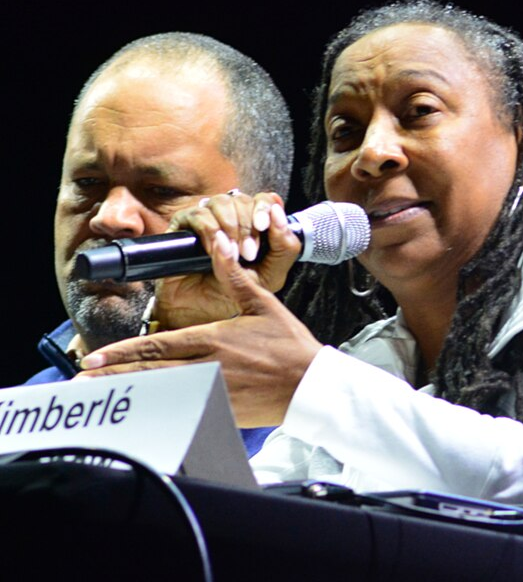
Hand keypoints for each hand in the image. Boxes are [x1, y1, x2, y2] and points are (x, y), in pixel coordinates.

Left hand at [77, 230, 322, 426]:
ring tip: (101, 395)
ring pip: (162, 391)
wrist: (310, 384)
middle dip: (112, 374)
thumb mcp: (263, 303)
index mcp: (213, 338)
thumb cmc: (289, 344)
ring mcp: (213, 389)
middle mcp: (207, 365)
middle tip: (82, 379)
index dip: (122, 351)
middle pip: (151, 370)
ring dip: (129, 392)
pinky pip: (183, 408)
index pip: (157, 345)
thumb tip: (219, 244)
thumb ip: (234, 276)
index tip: (94, 356)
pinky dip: (159, 408)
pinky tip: (142, 409)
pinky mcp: (222, 408)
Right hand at [155, 191, 301, 329]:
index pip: (264, 200)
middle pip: (243, 200)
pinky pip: (198, 214)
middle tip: (248, 254)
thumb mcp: (270, 276)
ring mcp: (206, 219)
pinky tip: (212, 250)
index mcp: (253, 225)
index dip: (265, 207)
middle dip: (249, 226)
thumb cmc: (234, 295)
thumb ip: (285, 248)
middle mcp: (230, 218)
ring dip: (231, 227)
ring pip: (222, 202)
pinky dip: (210, 230)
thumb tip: (279, 214)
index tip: (264, 226)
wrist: (199, 314)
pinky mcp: (183, 226)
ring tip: (232, 255)